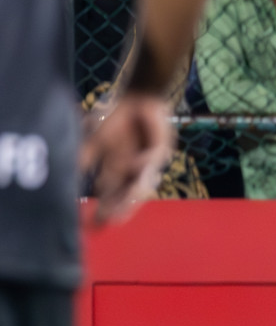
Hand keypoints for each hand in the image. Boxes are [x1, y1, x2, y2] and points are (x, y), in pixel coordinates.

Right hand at [79, 91, 172, 224]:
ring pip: (140, 184)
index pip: (108, 195)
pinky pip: (151, 160)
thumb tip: (65, 180)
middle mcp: (131, 171)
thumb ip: (83, 159)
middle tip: (109, 221)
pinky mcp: (161, 152)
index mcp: (115, 170)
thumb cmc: (114, 120)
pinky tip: (134, 164)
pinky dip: (142, 162)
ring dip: (132, 194)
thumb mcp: (93, 140)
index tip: (92, 225)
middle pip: (125, 195)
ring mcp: (147, 163)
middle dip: (117, 208)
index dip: (102, 210)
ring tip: (125, 204)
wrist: (139, 99)